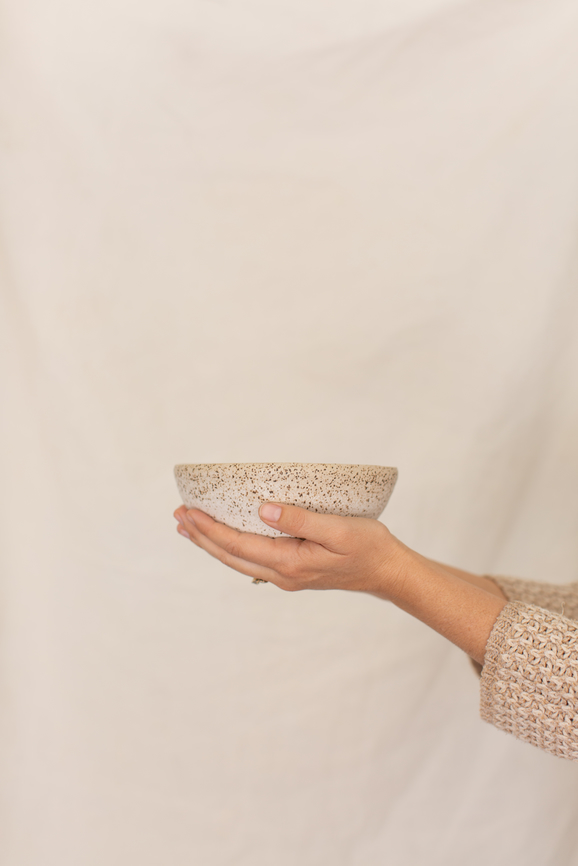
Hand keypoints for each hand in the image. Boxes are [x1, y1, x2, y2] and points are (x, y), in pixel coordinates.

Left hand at [173, 502, 407, 595]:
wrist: (389, 572)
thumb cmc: (368, 547)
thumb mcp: (338, 529)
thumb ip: (300, 520)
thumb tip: (262, 510)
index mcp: (290, 564)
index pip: (239, 545)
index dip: (210, 529)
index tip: (189, 512)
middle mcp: (282, 575)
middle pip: (231, 557)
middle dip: (202, 537)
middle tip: (178, 517)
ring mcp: (287, 576)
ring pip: (238, 561)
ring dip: (212, 544)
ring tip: (190, 528)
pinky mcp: (293, 571)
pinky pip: (252, 560)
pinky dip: (231, 548)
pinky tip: (226, 539)